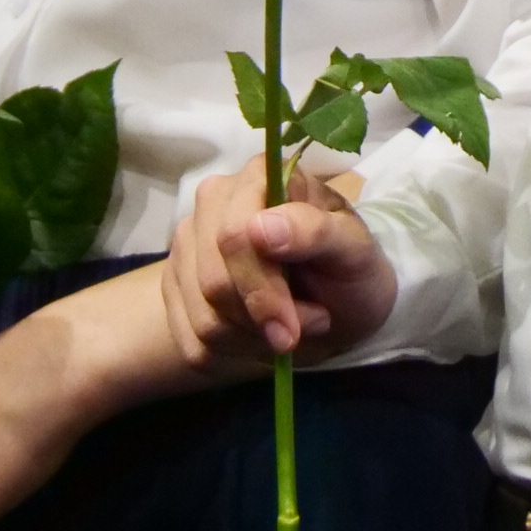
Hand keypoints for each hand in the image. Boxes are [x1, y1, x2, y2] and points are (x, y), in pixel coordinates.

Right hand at [168, 158, 385, 365]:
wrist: (339, 303)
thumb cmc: (349, 268)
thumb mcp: (353, 249)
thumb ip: (315, 232)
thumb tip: (261, 228)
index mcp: (258, 177)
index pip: (234, 236)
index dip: (260, 288)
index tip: (289, 327)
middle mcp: (212, 203)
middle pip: (214, 282)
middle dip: (264, 318)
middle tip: (312, 322)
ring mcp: (188, 246)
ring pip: (203, 317)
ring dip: (254, 339)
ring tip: (294, 326)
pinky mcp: (177, 289)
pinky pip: (191, 341)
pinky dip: (234, 353)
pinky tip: (263, 338)